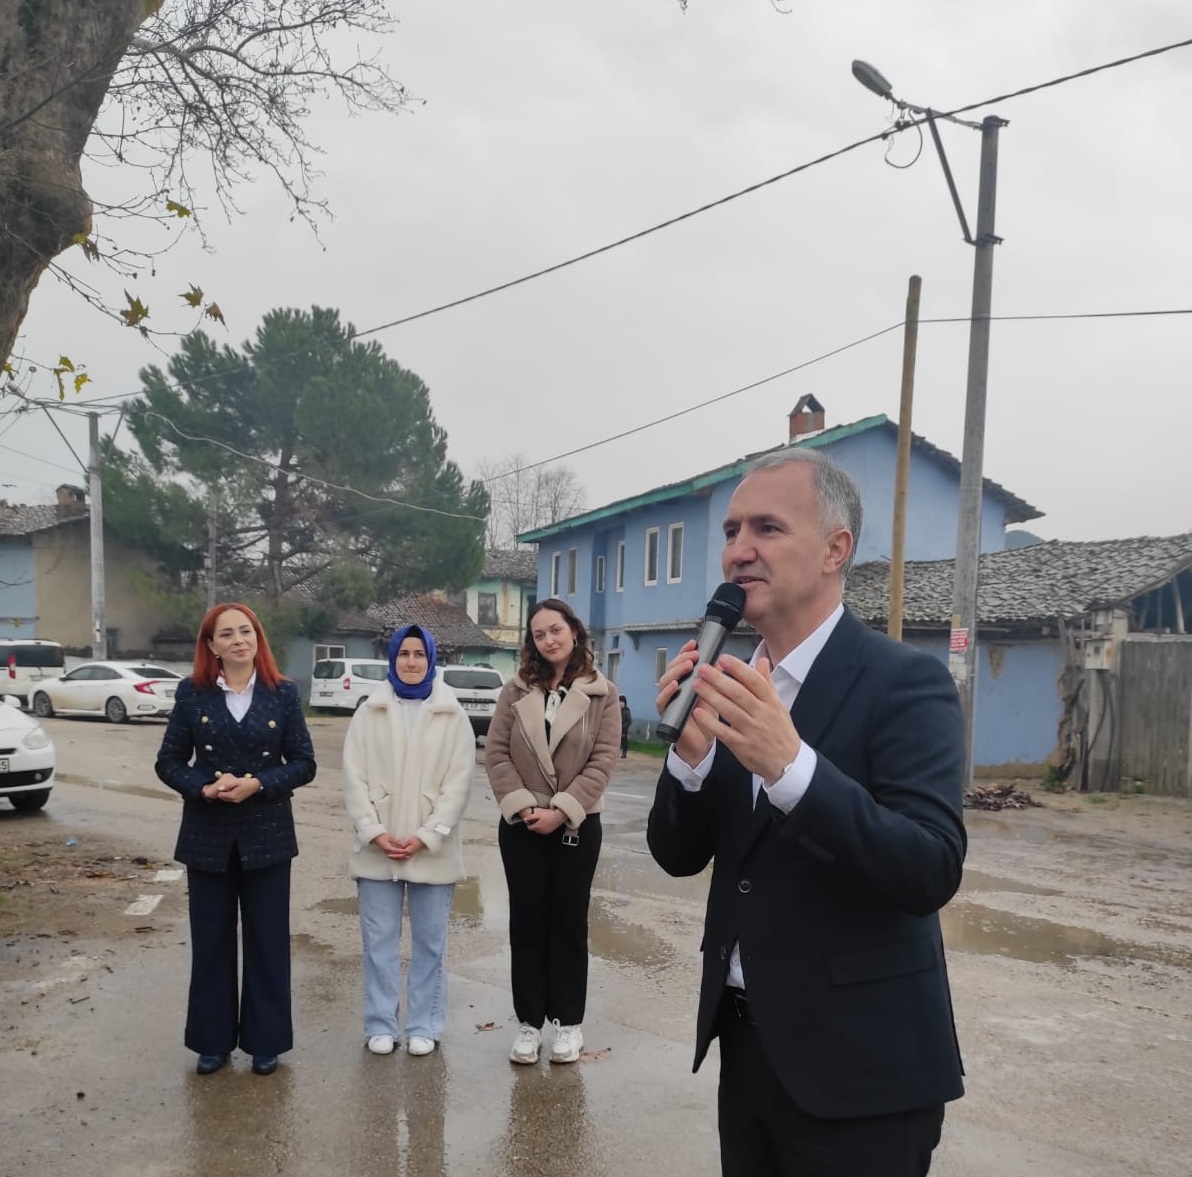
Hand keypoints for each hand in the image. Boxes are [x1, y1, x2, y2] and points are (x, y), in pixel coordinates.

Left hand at [206, 773, 260, 803]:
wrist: (256, 785)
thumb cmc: (246, 782)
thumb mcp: (237, 781)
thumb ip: (227, 785)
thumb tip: (219, 789)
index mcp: (232, 796)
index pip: (219, 795)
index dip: (218, 790)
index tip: (219, 785)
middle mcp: (233, 800)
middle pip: (222, 797)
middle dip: (221, 792)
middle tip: (223, 785)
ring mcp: (236, 801)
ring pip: (225, 798)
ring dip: (225, 793)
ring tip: (227, 787)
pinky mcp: (238, 801)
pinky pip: (229, 798)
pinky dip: (228, 794)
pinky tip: (232, 789)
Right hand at [371, 832, 404, 858]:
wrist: (376, 837)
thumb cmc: (382, 836)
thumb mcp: (390, 837)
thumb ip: (396, 841)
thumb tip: (402, 844)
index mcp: (387, 848)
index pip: (395, 851)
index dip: (401, 851)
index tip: (406, 851)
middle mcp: (386, 851)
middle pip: (395, 856)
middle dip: (402, 856)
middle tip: (408, 855)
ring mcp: (386, 852)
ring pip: (394, 857)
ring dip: (400, 857)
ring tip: (406, 857)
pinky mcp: (386, 852)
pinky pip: (393, 856)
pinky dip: (397, 857)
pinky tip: (401, 856)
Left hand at [388, 836, 425, 859]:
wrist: (423, 841)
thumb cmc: (418, 840)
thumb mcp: (410, 840)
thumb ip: (404, 844)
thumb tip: (399, 846)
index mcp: (409, 851)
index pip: (400, 854)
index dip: (394, 854)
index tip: (389, 854)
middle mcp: (409, 854)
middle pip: (400, 857)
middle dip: (394, 857)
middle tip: (388, 856)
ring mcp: (410, 854)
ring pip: (402, 858)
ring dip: (396, 858)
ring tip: (391, 856)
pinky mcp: (410, 854)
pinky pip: (404, 857)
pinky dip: (399, 857)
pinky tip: (396, 856)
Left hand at [523, 806, 565, 835]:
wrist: (558, 817)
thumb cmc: (548, 814)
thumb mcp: (538, 814)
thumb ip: (530, 817)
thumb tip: (524, 820)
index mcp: (537, 827)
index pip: (529, 828)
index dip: (528, 824)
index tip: (530, 821)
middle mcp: (540, 831)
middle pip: (534, 829)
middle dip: (533, 825)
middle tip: (536, 819)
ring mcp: (545, 832)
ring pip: (538, 831)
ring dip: (538, 827)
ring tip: (541, 821)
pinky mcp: (549, 832)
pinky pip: (543, 831)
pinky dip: (542, 828)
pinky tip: (545, 823)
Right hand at [655, 640, 715, 767]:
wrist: (702, 741)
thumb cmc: (707, 716)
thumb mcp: (714, 693)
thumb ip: (716, 678)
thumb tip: (724, 660)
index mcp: (685, 681)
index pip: (682, 661)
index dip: (685, 651)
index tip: (694, 643)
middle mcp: (674, 688)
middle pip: (671, 668)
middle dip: (681, 659)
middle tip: (693, 655)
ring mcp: (668, 700)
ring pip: (664, 681)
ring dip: (675, 671)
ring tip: (687, 666)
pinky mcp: (666, 713)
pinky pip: (662, 701)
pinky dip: (667, 692)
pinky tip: (675, 686)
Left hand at [688, 655, 800, 782]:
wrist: (788, 762)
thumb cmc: (780, 731)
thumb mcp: (779, 705)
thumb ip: (767, 683)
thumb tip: (762, 661)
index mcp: (771, 702)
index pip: (754, 681)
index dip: (738, 668)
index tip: (723, 658)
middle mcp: (762, 714)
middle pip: (738, 693)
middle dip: (719, 679)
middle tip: (703, 669)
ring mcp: (752, 730)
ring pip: (729, 710)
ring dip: (711, 696)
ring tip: (697, 685)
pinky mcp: (742, 746)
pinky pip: (723, 732)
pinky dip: (710, 722)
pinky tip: (697, 712)